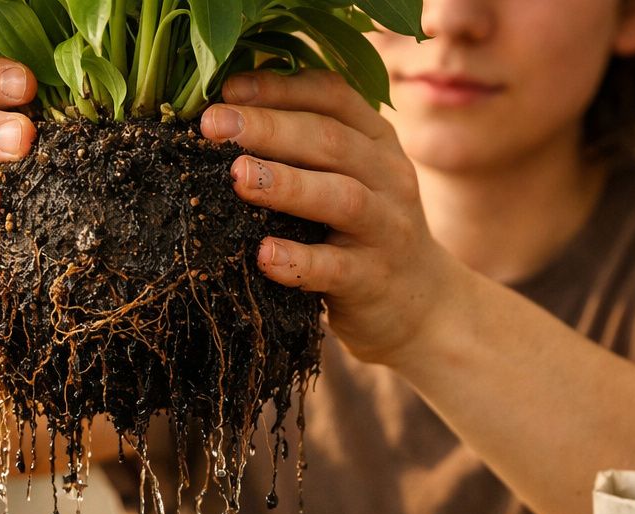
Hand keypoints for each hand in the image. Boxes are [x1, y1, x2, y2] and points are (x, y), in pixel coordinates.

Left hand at [200, 70, 457, 366]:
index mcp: (376, 141)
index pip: (332, 96)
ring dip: (286, 184)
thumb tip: (231, 112)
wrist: (419, 305)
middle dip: (269, 128)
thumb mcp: (349, 176)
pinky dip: (298, 261)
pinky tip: (264, 256)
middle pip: (330, 140)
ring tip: (238, 176)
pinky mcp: (373, 279)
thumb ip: (307, 146)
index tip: (227, 88)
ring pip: (340, 197)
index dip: (280, 88)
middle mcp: (388, 176)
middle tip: (214, 125)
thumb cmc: (361, 231)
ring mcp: (385, 229)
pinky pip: (335, 268)